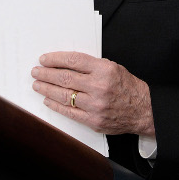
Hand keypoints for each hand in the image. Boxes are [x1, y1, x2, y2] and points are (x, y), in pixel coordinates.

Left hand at [31, 51, 154, 136]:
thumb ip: (91, 65)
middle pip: (65, 78)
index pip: (73, 61)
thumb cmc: (127, 86)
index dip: (55, 59)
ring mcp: (95, 105)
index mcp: (104, 69)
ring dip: (47, 89)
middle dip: (46, 74)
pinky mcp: (93, 120)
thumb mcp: (113, 67)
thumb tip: (65, 64)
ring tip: (37, 85)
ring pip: (64, 95)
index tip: (44, 59)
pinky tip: (47, 100)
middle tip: (36, 71)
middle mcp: (99, 86)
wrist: (143, 110)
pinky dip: (56, 105)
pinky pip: (70, 112)